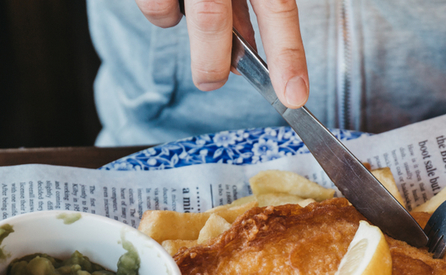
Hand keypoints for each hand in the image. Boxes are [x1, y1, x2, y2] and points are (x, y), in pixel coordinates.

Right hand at [135, 0, 308, 107]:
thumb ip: (250, 4)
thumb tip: (247, 49)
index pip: (277, 7)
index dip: (288, 54)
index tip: (293, 94)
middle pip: (210, 20)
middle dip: (212, 64)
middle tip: (213, 79)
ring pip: (171, 13)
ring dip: (180, 30)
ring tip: (190, 19)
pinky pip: (151, 4)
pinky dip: (161, 11)